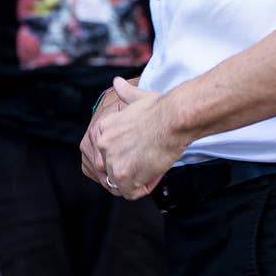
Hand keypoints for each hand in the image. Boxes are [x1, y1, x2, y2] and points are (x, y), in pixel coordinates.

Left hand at [82, 77, 183, 199]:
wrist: (173, 118)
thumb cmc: (162, 108)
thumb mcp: (138, 97)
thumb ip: (125, 93)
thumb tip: (117, 82)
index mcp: (103, 127)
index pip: (109, 152)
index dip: (129, 154)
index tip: (144, 149)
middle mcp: (102, 144)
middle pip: (113, 169)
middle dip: (132, 168)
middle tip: (150, 159)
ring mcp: (111, 160)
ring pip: (122, 182)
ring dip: (140, 178)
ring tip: (154, 163)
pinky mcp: (123, 175)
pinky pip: (131, 193)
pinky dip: (146, 187)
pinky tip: (156, 171)